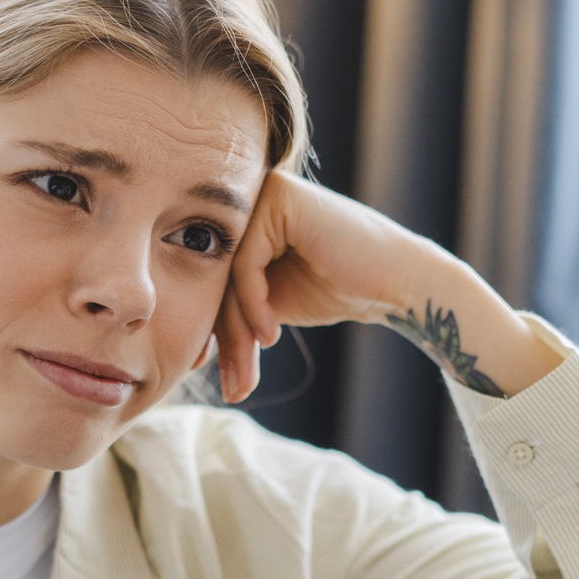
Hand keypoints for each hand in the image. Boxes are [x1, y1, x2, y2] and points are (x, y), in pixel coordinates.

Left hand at [213, 172, 559, 402]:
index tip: (209, 372)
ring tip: (248, 371)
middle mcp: (246, 196)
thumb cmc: (338, 289)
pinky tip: (272, 334)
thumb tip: (182, 346)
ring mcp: (261, 191)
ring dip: (237, 331)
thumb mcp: (269, 303)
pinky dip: (253, 304)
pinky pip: (245, 262)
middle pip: (214, 275)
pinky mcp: (279, 198)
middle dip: (224, 338)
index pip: (209, 276)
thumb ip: (229, 308)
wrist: (396, 282)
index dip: (210, 329)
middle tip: (232, 386)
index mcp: (240, 217)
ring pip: (225, 272)